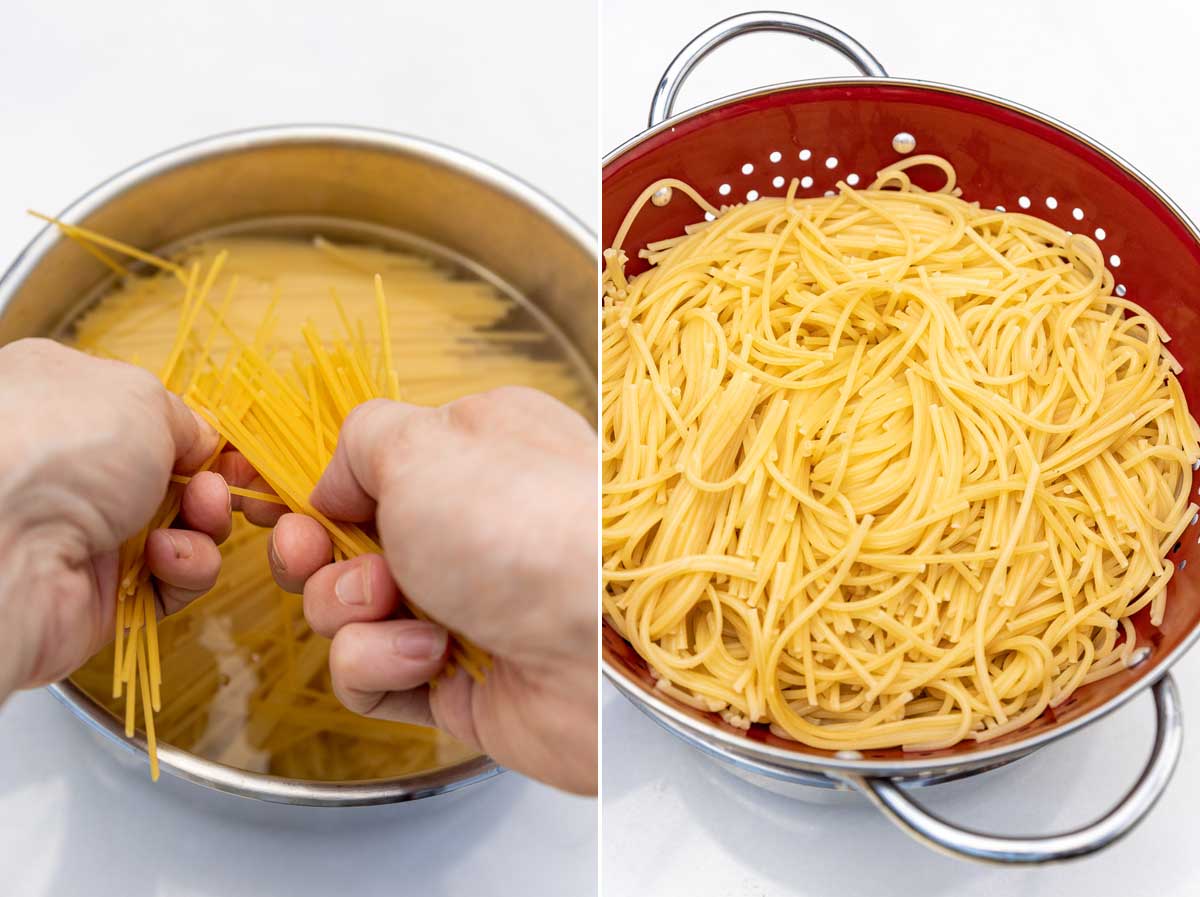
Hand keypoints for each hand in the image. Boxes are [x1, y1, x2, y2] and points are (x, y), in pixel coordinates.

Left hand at [0, 339, 231, 698]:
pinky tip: (164, 558)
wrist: (2, 546)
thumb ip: (183, 418)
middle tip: (208, 490)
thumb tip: (199, 445)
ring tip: (193, 521)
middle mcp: (72, 469)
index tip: (232, 452)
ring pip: (181, 532)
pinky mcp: (101, 594)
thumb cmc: (64, 446)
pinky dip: (185, 570)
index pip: (147, 421)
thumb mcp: (141, 397)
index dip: (197, 438)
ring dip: (204, 526)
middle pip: (173, 480)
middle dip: (208, 485)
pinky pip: (171, 583)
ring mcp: (84, 533)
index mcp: (66, 402)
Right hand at [269, 387, 596, 794]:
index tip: (283, 505)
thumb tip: (335, 483)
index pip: (372, 470)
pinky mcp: (454, 685)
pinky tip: (429, 656)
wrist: (603, 643)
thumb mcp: (425, 442)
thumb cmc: (520, 522)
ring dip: (351, 608)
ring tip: (397, 603)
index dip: (319, 491)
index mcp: (472, 454)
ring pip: (347, 612)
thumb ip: (362, 439)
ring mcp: (460, 609)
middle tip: (318, 554)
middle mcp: (468, 530)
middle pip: (345, 543)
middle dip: (315, 553)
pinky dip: (382, 665)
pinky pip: (370, 677)